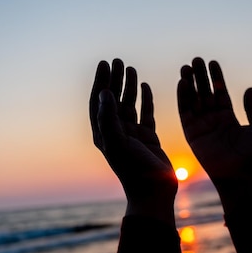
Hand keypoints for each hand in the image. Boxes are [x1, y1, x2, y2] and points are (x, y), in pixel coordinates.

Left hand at [90, 59, 176, 223]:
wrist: (153, 192)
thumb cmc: (133, 170)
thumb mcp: (118, 142)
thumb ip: (109, 117)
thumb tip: (104, 92)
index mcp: (104, 133)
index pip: (99, 101)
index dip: (100, 82)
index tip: (105, 63)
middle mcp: (116, 131)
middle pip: (113, 99)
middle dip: (114, 79)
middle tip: (118, 60)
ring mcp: (132, 134)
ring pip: (129, 104)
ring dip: (129, 86)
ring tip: (131, 68)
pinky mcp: (148, 138)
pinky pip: (145, 114)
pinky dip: (145, 100)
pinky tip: (145, 86)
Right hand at [177, 57, 251, 190]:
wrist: (239, 175)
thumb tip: (250, 88)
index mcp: (228, 117)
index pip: (220, 92)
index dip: (216, 77)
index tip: (212, 62)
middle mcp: (213, 119)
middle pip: (204, 92)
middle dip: (200, 76)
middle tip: (196, 59)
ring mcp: (201, 125)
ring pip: (193, 100)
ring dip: (189, 83)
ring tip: (187, 67)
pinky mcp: (191, 133)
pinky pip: (185, 112)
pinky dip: (183, 98)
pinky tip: (182, 83)